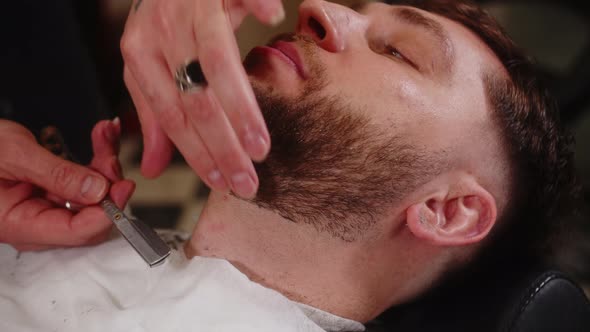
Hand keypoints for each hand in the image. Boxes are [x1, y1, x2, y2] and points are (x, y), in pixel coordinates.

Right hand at [0, 120, 134, 250]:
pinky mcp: (51, 192)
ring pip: (91, 196)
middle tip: (110, 156)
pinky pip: (82, 181)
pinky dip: (94, 158)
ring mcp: (45, 207)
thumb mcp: (14, 153)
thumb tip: (97, 191)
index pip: (75, 232)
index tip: (121, 188)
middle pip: (90, 215)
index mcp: (18, 223)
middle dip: (107, 184)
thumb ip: (56, 174)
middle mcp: (35, 221)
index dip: (105, 213)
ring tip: (104, 135)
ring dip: (103, 164)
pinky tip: (100, 136)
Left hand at [121, 0, 284, 198]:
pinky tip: (272, 19)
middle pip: (196, 99)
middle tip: (246, 180)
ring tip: (260, 146)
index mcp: (141, 52)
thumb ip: (153, 113)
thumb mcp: (147, 64)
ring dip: (241, 109)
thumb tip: (150, 168)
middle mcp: (162, 30)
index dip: (196, 154)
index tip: (221, 182)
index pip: (172, 115)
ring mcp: (190, 5)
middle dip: (223, 147)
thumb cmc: (161, 19)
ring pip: (217, 64)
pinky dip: (257, 4)